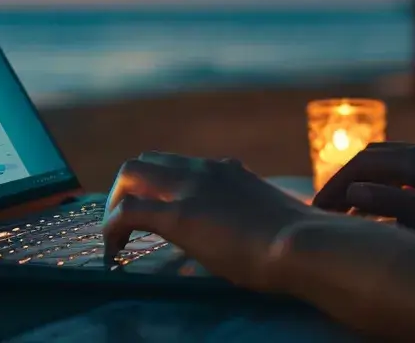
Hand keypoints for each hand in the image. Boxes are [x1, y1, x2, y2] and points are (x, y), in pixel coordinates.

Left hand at [103, 151, 331, 291]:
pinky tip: (113, 252)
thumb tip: (247, 235)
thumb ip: (246, 214)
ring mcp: (189, 188)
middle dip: (128, 189)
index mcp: (225, 171)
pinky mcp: (177, 215)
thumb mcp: (265, 215)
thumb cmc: (296, 239)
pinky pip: (126, 212)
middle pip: (146, 161)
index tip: (156, 213)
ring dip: (116, 202)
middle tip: (129, 225)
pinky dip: (112, 229)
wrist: (302, 243)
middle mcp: (203, 170)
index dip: (158, 187)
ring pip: (130, 172)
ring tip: (118, 237)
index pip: (178, 165)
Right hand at [312, 142, 414, 245]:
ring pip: (387, 163)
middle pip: (371, 158)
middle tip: (324, 210)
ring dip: (362, 184)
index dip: (335, 186)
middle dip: (343, 182)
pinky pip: (403, 172)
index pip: (362, 164)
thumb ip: (394, 204)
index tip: (317, 209)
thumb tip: (352, 192)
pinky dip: (382, 187)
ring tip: (346, 213)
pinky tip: (382, 210)